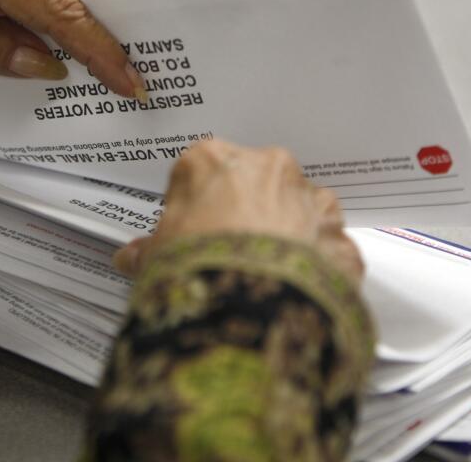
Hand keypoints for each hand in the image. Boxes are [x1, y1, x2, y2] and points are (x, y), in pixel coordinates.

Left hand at [0, 0, 144, 97]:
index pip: (60, 12)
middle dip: (94, 49)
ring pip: (44, 2)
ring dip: (65, 41)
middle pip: (62, 4)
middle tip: (125, 89)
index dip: (100, 52)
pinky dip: (36, 28)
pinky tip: (43, 54)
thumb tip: (39, 64)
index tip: (131, 82)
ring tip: (94, 80)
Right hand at [113, 139, 363, 279]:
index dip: (195, 206)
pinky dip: (316, 264)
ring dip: (286, 231)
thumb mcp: (155, 258)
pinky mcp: (338, 237)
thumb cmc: (195, 270)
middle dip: (244, 212)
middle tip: (225, 252)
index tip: (189, 231)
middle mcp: (267, 168)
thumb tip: (133, 258)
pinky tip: (296, 289)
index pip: (200, 172)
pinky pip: (327, 246)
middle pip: (254, 183)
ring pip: (297, 207)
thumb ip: (149, 249)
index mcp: (214, 160)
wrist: (247, 310)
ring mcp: (308, 200)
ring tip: (263, 274)